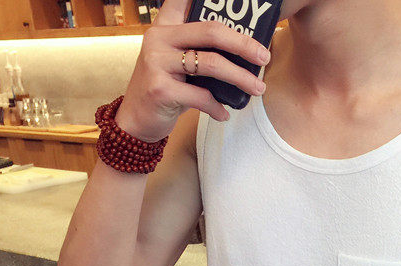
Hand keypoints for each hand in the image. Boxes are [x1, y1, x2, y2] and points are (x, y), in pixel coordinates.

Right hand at [114, 0, 271, 141]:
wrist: (136, 120)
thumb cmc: (165, 89)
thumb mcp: (176, 62)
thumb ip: (198, 49)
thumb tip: (244, 50)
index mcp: (165, 26)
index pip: (185, 0)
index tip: (241, 4)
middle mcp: (159, 38)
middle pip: (211, 31)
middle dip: (243, 44)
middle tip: (264, 56)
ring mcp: (157, 62)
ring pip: (211, 64)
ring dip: (240, 78)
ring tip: (257, 88)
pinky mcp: (160, 89)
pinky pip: (201, 96)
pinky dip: (217, 108)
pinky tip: (224, 114)